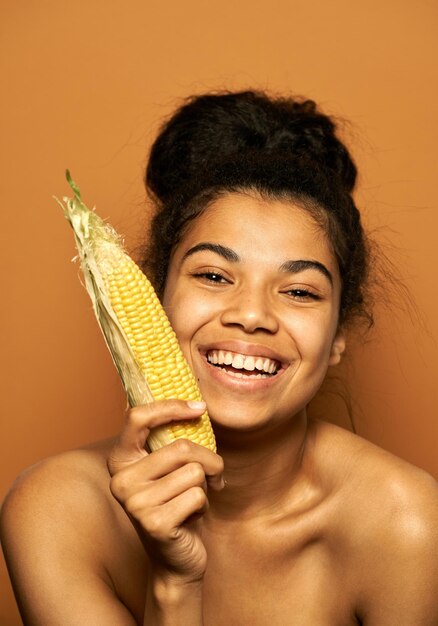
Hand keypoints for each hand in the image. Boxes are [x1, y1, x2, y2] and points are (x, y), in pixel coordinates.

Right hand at [107, 400, 223, 582]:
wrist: (177, 558)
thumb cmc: (177, 504)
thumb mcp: (170, 468)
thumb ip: (172, 440)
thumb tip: (196, 403)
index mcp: (120, 460)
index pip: (137, 417)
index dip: (170, 406)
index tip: (199, 407)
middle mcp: (121, 480)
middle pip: (181, 447)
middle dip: (209, 460)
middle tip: (213, 474)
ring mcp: (135, 503)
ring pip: (194, 472)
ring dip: (205, 486)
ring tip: (193, 499)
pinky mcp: (154, 523)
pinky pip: (198, 496)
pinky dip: (203, 505)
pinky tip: (190, 517)